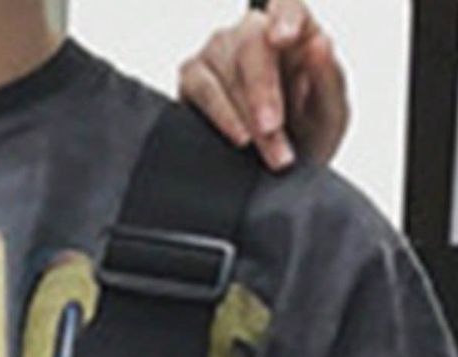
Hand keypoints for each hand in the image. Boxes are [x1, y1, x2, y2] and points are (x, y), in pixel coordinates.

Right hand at [179, 0, 349, 171]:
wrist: (276, 173)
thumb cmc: (307, 134)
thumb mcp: (331, 114)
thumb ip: (329, 79)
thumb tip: (319, 43)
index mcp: (295, 27)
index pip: (287, 6)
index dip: (284, 17)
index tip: (283, 38)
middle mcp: (252, 32)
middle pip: (250, 45)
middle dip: (263, 93)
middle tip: (273, 130)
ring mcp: (218, 52)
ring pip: (224, 72)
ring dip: (245, 116)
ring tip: (266, 151)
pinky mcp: (192, 79)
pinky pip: (202, 91)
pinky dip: (220, 117)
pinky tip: (238, 137)